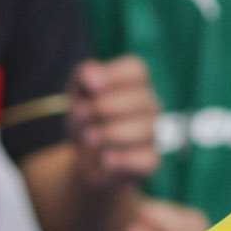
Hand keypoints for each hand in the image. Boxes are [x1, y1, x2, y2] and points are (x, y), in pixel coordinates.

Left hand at [68, 57, 160, 191]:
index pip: (136, 70)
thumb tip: (93, 76)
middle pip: (138, 98)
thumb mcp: (77, 94)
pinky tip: (104, 159)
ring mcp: (153, 133)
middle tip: (81, 116)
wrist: (86, 160)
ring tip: (88, 138)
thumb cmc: (87, 119)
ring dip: (109, 134)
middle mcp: (149, 105)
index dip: (112, 76)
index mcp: (135, 83)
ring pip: (143, 130)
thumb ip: (83, 76)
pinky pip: (146, 159)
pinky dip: (122, 160)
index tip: (91, 88)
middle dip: (103, 107)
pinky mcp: (151, 160)